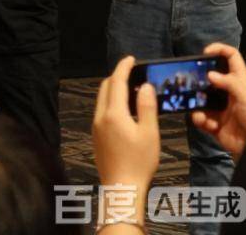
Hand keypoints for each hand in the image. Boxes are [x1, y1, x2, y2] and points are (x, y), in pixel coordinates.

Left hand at [93, 55, 159, 189]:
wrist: (121, 186)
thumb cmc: (139, 161)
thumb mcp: (149, 133)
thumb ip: (146, 107)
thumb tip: (145, 86)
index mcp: (113, 113)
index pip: (116, 82)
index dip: (123, 67)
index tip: (130, 59)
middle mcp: (100, 116)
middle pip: (105, 88)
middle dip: (117, 77)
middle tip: (133, 73)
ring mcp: (96, 126)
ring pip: (102, 99)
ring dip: (113, 90)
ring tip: (131, 90)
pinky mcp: (96, 135)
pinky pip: (101, 110)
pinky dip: (111, 102)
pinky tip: (124, 110)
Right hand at [191, 43, 245, 160]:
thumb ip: (229, 83)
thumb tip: (209, 74)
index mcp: (238, 81)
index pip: (231, 57)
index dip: (219, 50)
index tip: (205, 53)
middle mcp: (227, 91)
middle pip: (209, 76)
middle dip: (197, 79)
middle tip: (188, 81)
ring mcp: (219, 106)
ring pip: (200, 98)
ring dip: (196, 104)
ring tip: (199, 111)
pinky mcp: (213, 121)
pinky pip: (200, 116)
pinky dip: (201, 120)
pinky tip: (208, 124)